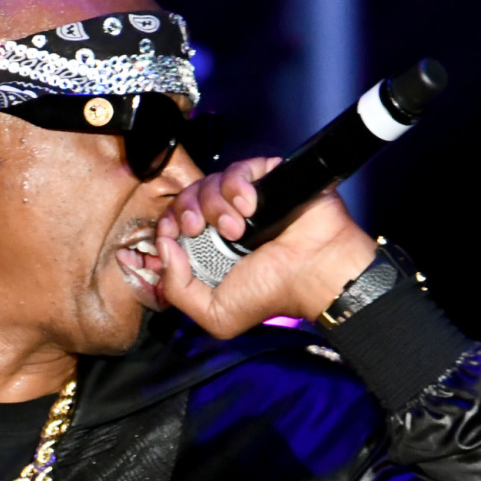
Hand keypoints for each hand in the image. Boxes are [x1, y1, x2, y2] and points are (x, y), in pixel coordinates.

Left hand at [155, 157, 379, 337]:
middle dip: (186, 212)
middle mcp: (222, 221)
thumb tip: (164, 249)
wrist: (316, 271)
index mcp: (207, 249)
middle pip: (185, 198)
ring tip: (237, 227)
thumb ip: (177, 289)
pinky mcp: (264, 179)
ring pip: (208, 182)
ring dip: (215, 204)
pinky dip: (236, 184)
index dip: (166, 226)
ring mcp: (243, 199)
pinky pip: (237, 168)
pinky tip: (249, 205)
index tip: (173, 236)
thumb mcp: (215, 313)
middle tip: (199, 229)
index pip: (172, 225)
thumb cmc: (272, 293)